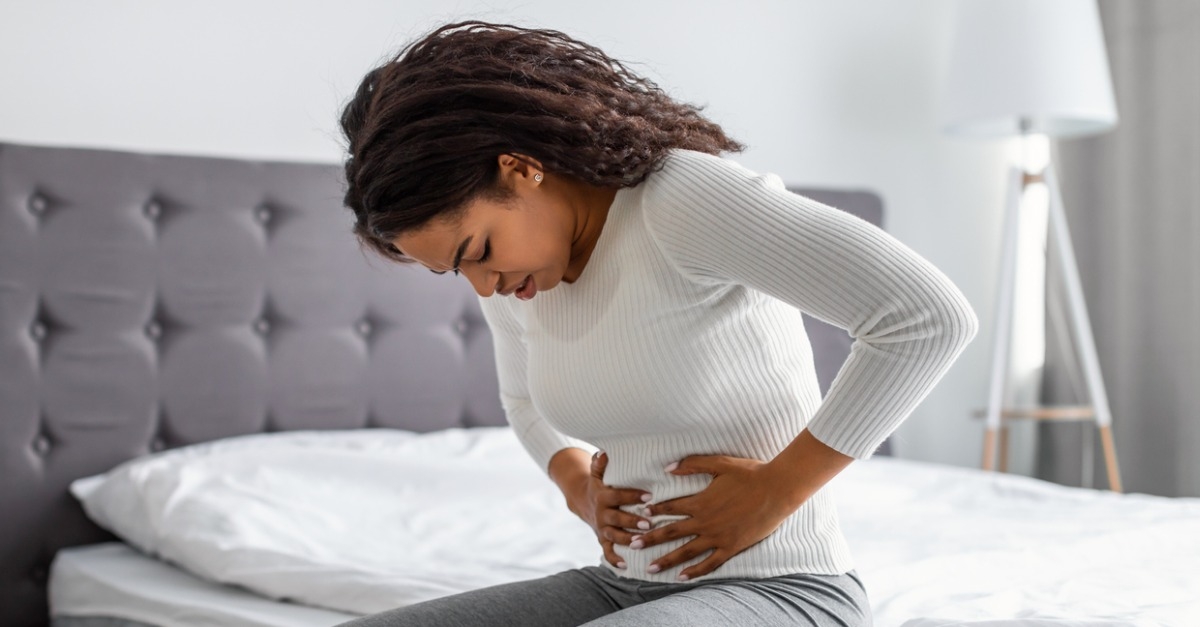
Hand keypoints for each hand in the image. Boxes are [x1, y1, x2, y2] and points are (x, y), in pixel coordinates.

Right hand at [570, 451, 652, 569]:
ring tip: (642, 542)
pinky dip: (615, 560)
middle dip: (631, 522)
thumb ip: (600, 463)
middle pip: (616, 518)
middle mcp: (601, 513)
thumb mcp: (597, 472)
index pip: (617, 495)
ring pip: (613, 536)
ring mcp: (602, 528)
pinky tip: (626, 566)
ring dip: (627, 540)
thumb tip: (604, 451)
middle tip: (649, 524)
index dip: (632, 496)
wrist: (582, 501)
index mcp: (602, 496)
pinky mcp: (602, 540)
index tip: (649, 495)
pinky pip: (607, 552)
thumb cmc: (599, 484)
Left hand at [636, 454, 807, 579]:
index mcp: (700, 501)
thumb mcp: (719, 463)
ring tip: (650, 568)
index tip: (641, 515)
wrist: (777, 490)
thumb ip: (692, 465)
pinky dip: (695, 571)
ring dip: (666, 560)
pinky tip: (682, 577)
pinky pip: (710, 563)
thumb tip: (667, 467)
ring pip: (686, 551)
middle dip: (650, 539)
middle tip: (632, 545)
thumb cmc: (750, 473)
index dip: (654, 511)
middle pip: (671, 532)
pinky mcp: (731, 547)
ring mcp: (718, 537)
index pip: (670, 508)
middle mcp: (705, 522)